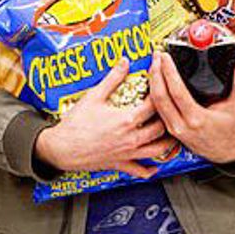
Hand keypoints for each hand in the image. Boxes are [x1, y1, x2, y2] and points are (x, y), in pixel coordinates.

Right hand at [35, 59, 175, 179]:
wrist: (62, 149)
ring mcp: (128, 153)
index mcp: (127, 119)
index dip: (160, 92)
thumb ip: (112, 78)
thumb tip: (124, 63)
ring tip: (172, 135)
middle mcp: (132, 138)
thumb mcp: (94, 96)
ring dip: (168, 143)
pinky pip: (139, 171)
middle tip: (170, 109)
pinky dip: (149, 170)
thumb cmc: (75, 125)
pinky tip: (155, 166)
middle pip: (161, 127)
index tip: (162, 85)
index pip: (154, 104)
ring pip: (158, 150)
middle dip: (167, 117)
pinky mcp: (120, 164)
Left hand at [149, 51, 234, 164]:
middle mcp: (181, 125)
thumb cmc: (231, 129)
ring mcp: (173, 129)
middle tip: (156, 55)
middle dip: (155, 73)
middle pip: (160, 97)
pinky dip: (154, 92)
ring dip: (152, 81)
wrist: (226, 151)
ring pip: (155, 103)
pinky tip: (155, 79)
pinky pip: (157, 109)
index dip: (168, 73)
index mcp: (197, 119)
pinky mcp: (170, 129)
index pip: (177, 92)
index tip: (165, 57)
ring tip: (154, 63)